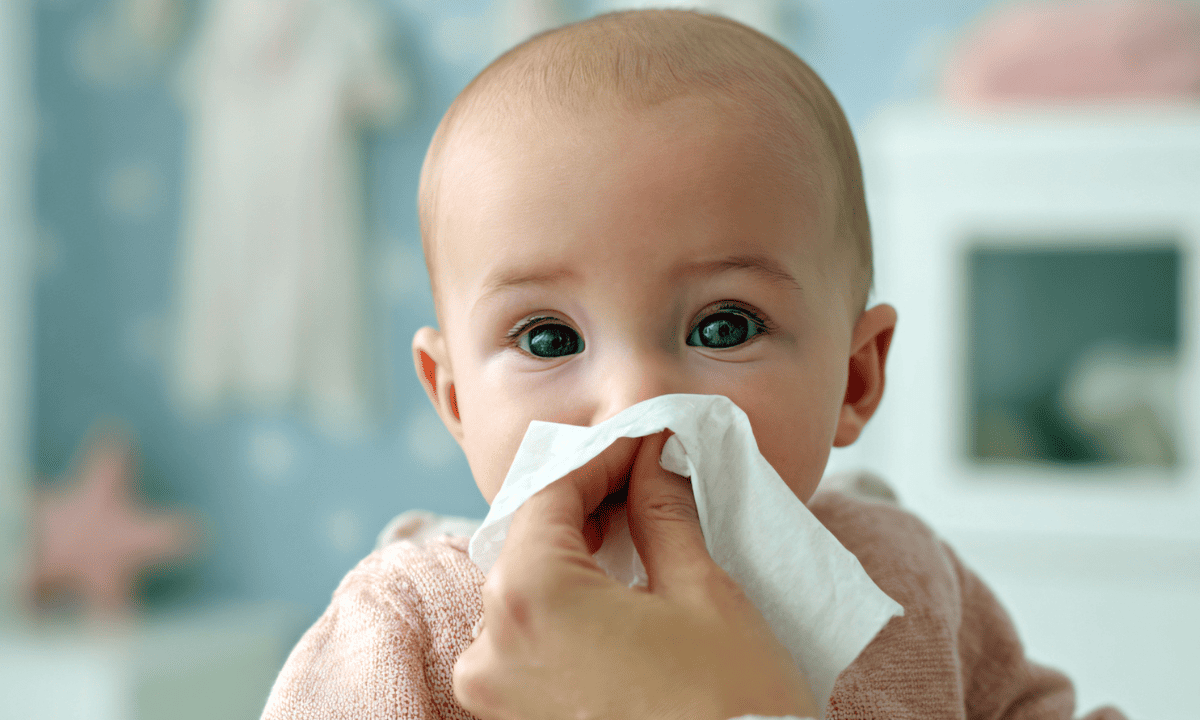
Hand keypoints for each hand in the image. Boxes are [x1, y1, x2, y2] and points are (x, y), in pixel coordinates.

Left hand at [453, 431, 817, 719]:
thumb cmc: (731, 705)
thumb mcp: (702, 592)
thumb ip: (662, 511)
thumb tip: (654, 457)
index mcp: (529, 600)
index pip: (550, 496)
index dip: (600, 458)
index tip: (640, 442)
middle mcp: (490, 647)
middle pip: (529, 541)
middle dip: (582, 504)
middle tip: (638, 477)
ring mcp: (495, 694)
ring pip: (523, 590)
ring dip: (569, 554)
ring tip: (625, 527)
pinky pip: (524, 639)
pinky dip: (560, 605)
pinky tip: (605, 587)